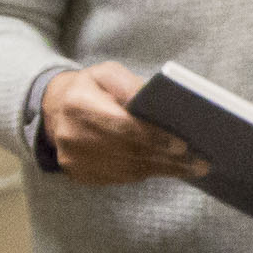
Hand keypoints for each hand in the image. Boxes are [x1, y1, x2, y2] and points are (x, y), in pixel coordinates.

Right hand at [38, 61, 205, 185]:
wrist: (54, 109)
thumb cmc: (90, 88)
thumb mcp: (106, 73)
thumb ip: (128, 85)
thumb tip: (153, 102)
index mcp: (78, 104)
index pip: (122, 126)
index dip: (153, 137)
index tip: (182, 144)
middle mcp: (72, 135)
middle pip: (128, 152)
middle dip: (167, 158)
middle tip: (198, 162)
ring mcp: (73, 159)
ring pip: (127, 170)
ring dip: (162, 170)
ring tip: (191, 167)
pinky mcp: (78, 174)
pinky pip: (119, 179)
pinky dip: (146, 173)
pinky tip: (167, 169)